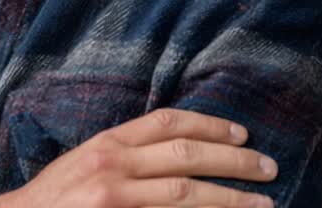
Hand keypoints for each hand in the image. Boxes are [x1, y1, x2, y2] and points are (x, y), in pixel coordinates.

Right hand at [0, 108, 276, 207]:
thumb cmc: (54, 199)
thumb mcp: (87, 162)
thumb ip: (126, 154)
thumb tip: (179, 153)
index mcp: (107, 142)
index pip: (167, 122)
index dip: (210, 125)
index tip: (241, 135)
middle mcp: (112, 163)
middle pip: (185, 155)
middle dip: (233, 162)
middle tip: (267, 167)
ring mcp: (114, 196)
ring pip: (186, 193)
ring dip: (230, 199)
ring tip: (263, 203)